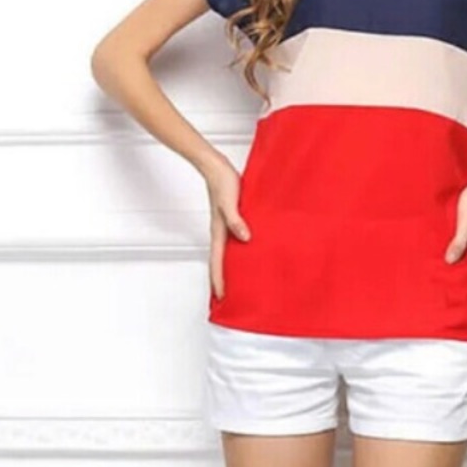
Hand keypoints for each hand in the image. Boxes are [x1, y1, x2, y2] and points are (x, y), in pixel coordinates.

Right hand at [203, 155, 251, 301]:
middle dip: (223, 280)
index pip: (217, 263)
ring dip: (231, 267)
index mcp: (219, 232)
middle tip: (231, 297)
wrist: (217, 168)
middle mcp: (221, 232)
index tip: (222, 298)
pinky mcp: (233, 219)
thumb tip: (245, 238)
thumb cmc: (222, 183)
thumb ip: (237, 220)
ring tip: (240, 280)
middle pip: (220, 262)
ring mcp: (226, 226)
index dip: (219, 282)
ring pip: (228, 253)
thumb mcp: (231, 203)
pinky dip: (239, 251)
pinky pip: (235, 240)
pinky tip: (249, 251)